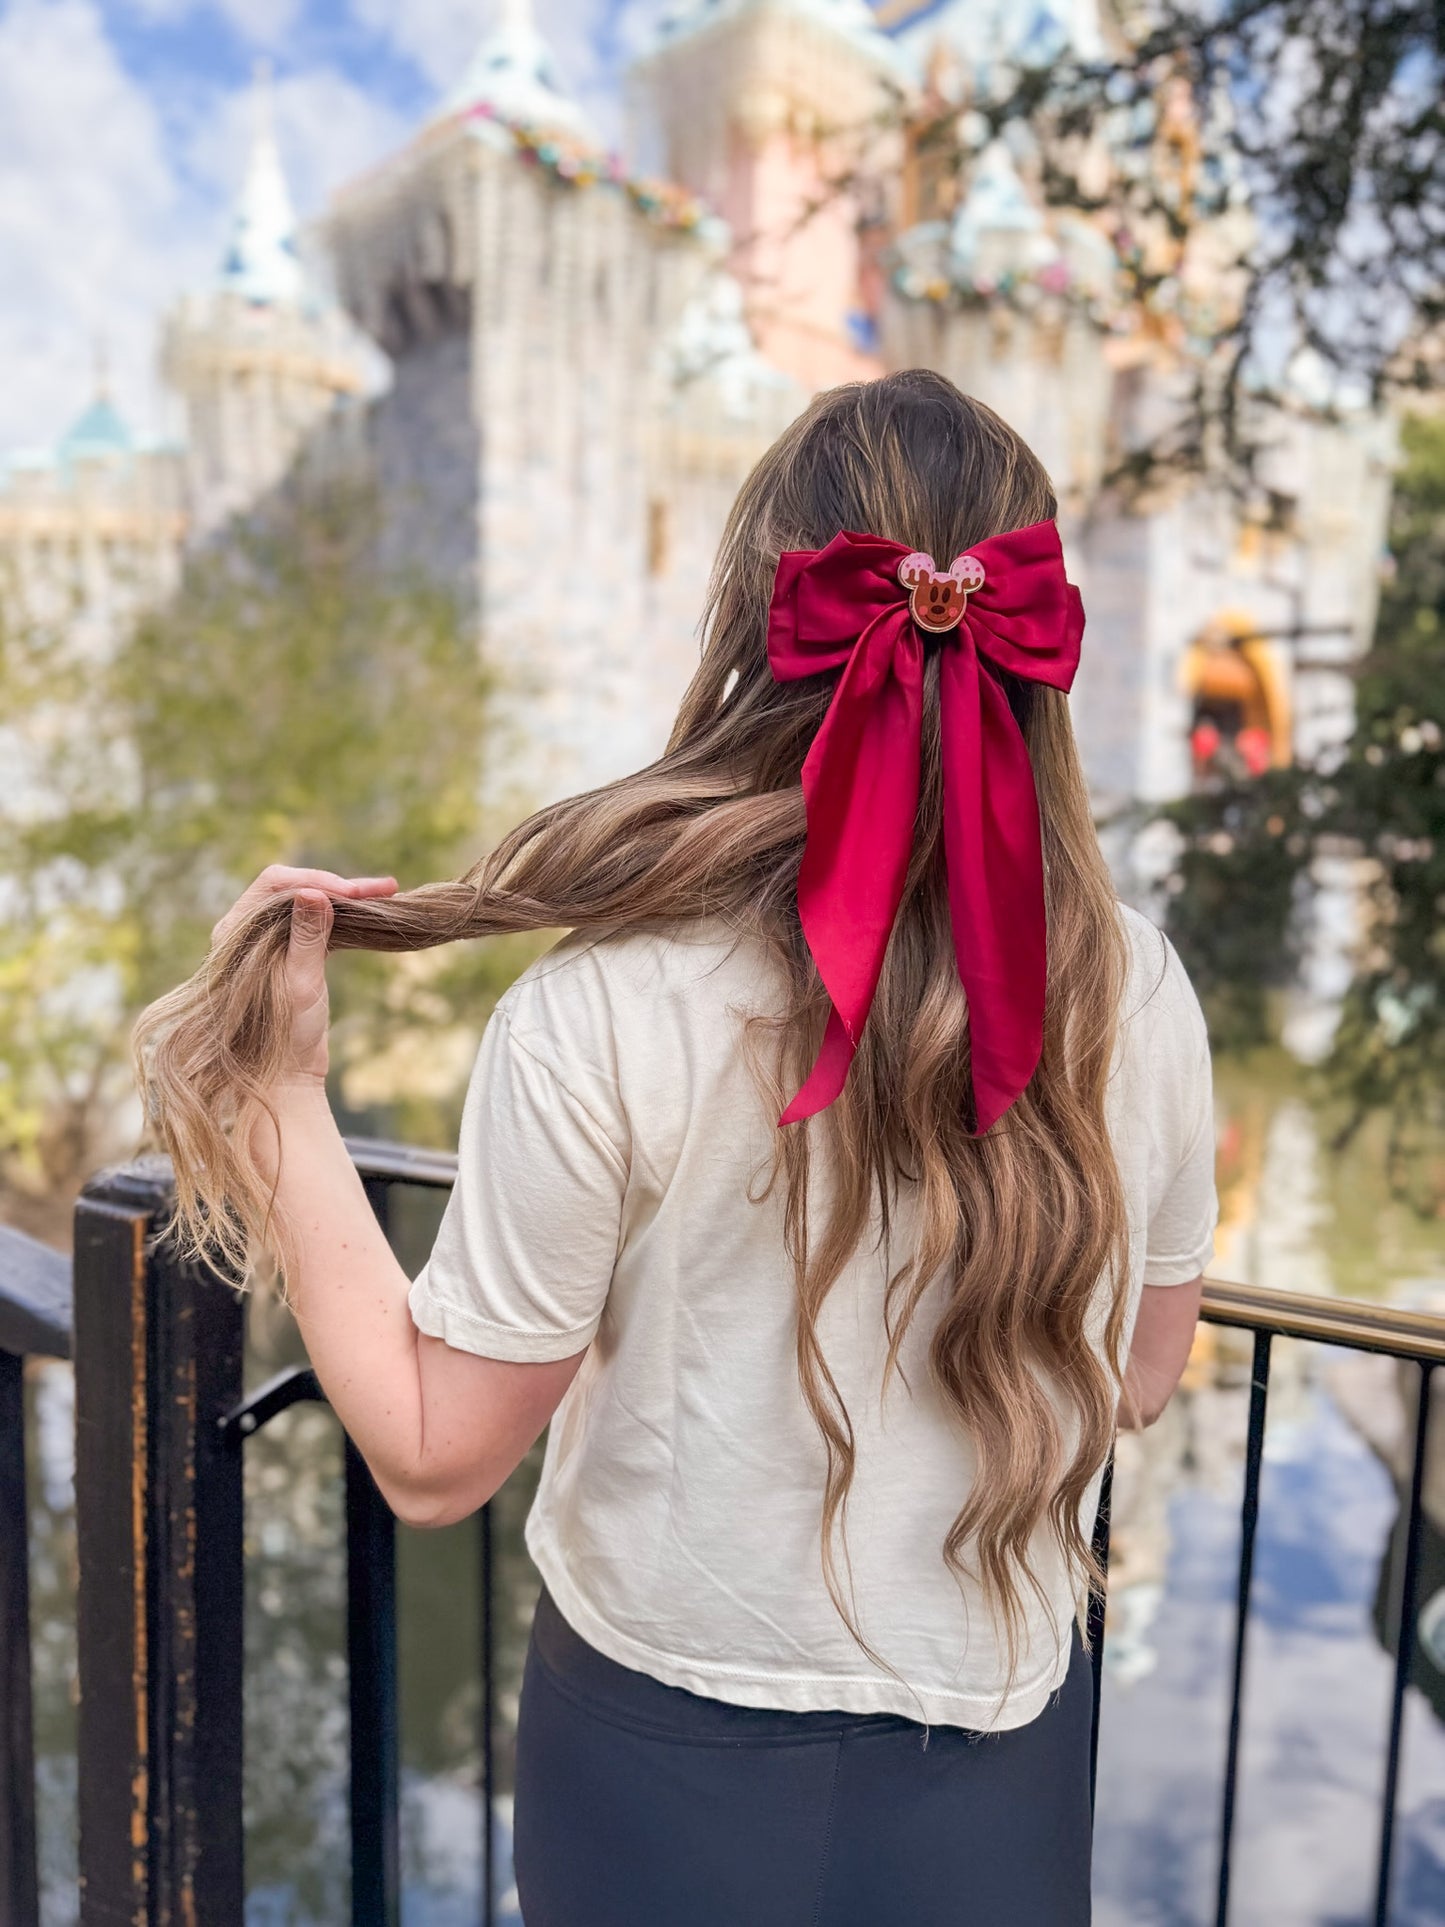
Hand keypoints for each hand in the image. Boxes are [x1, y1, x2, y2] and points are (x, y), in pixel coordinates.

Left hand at [211, 864, 398, 1085]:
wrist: (286, 1075)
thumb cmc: (283, 1037)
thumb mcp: (299, 983)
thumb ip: (305, 937)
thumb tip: (313, 893)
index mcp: (236, 932)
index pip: (275, 884)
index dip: (317, 882)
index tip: (354, 892)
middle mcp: (247, 931)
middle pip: (295, 889)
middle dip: (339, 886)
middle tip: (383, 888)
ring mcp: (270, 941)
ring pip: (309, 904)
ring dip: (347, 898)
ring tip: (386, 892)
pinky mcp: (290, 953)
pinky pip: (316, 923)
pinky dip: (344, 917)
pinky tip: (370, 913)